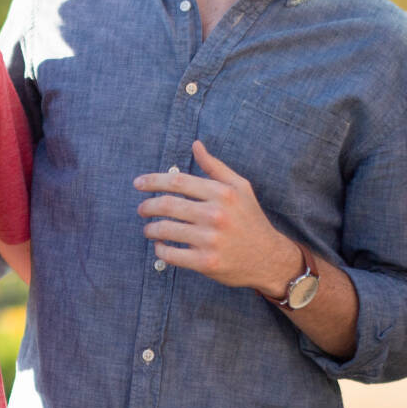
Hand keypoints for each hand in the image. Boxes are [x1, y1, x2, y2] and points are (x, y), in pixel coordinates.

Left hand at [134, 141, 300, 291]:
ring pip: (165, 230)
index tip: (138, 183)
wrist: (268, 258)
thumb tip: (195, 145)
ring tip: (149, 229)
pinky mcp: (205, 262)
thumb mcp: (240, 187)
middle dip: (147, 206)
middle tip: (141, 209)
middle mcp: (215, 214)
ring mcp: (210, 239)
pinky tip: (161, 247)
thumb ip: (215, 167)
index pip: (178, 182)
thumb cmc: (250, 219)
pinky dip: (160, 250)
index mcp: (222, 193)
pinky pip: (171, 254)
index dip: (153, 181)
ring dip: (150, 229)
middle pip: (167, 205)